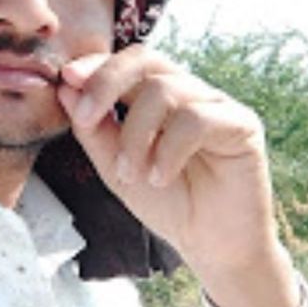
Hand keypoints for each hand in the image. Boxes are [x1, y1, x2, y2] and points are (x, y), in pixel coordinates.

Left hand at [57, 44, 299, 306]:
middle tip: (85, 117)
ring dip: (136, 134)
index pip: (125, 62)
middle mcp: (187, 91)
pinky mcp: (241, 124)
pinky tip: (160, 178)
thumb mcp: (115, 166)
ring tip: (131, 173)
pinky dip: (168, 149)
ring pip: (164, 91)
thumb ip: (92, 129)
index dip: (96, 64)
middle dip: (106, 82)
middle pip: (145, 59)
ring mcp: (215, 104)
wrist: (209, 247)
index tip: (66, 79)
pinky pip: (197, 119)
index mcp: (156, 96)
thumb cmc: (166, 203)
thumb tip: (66, 87)